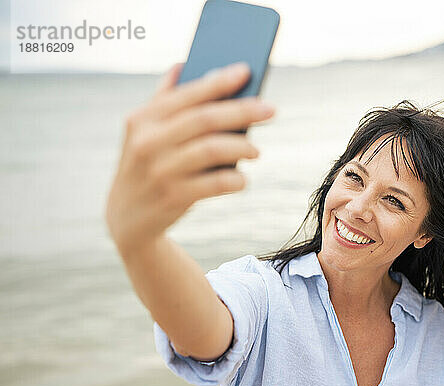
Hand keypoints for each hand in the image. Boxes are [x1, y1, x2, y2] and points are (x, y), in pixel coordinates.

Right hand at [104, 62, 274, 255]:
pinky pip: (216, 183)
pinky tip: (243, 179)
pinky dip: (235, 179)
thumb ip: (162, 99)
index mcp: (142, 119)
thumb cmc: (146, 165)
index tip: (246, 72)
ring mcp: (160, 171)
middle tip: (270, 110)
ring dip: (242, 147)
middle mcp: (147, 142)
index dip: (218, 82)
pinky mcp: (173, 197)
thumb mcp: (143, 132)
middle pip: (205, 119)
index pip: (187, 94)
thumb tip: (184, 64)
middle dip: (242, 111)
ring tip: (256, 151)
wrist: (126, 217)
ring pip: (212, 149)